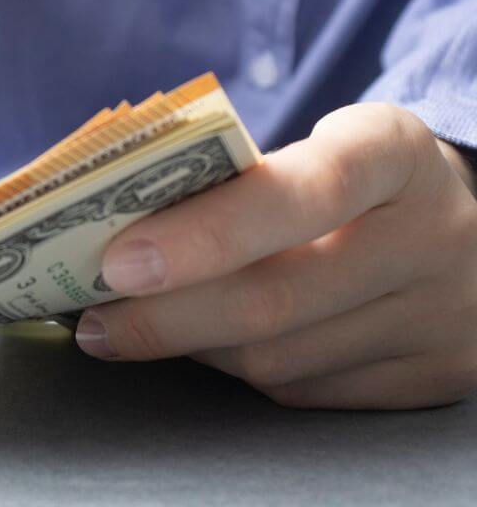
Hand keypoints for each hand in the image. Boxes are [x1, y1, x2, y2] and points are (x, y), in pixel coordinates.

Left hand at [76, 103, 476, 409]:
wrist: (461, 222)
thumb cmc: (348, 175)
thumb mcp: (312, 143)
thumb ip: (230, 177)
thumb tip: (106, 230)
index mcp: (396, 151)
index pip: (305, 190)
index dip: (206, 231)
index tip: (118, 260)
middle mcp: (435, 234)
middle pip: (277, 296)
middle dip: (165, 315)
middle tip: (94, 317)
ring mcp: (444, 316)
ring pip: (280, 358)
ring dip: (191, 347)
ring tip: (128, 328)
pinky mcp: (436, 377)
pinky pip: (304, 390)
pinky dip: (237, 369)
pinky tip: (199, 345)